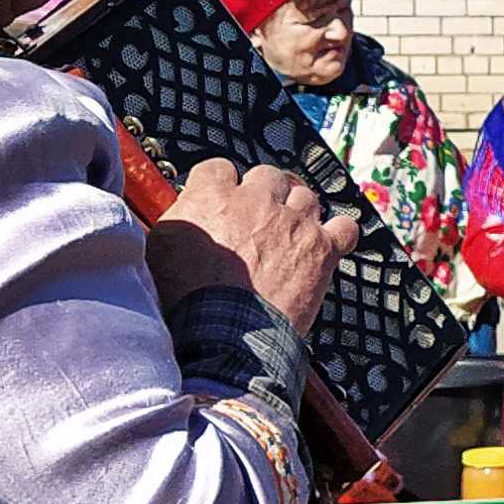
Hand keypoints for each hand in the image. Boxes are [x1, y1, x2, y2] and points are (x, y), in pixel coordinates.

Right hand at [146, 158, 360, 326]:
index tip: (222, 201)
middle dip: (263, 195)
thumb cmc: (185, 300)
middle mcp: (256, 201)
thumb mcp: (159, 249)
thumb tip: (183, 215)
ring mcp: (293, 223)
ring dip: (297, 212)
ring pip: (305, 196)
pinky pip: (344, 227)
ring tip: (288, 235)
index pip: (219, 168)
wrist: (224, 335)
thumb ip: (178, 220)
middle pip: (268, 176)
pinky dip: (338, 234)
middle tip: (258, 221)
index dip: (222, 186)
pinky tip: (327, 244)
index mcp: (212, 196)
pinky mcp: (321, 249)